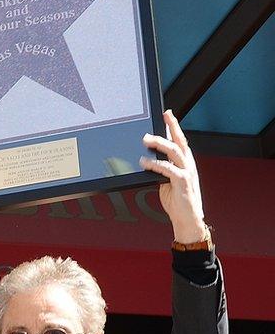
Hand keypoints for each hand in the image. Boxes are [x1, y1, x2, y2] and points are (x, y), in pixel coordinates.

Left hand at [140, 110, 207, 242]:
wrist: (187, 219)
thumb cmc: (177, 202)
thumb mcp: (166, 182)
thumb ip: (160, 170)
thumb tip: (147, 160)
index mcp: (185, 163)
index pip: (180, 141)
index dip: (174, 127)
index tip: (167, 114)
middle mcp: (188, 165)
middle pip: (179, 141)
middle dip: (171, 127)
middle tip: (161, 117)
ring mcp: (187, 172)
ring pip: (174, 151)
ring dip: (159, 144)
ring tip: (145, 140)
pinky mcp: (182, 182)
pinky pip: (168, 169)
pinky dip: (155, 164)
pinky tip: (144, 162)